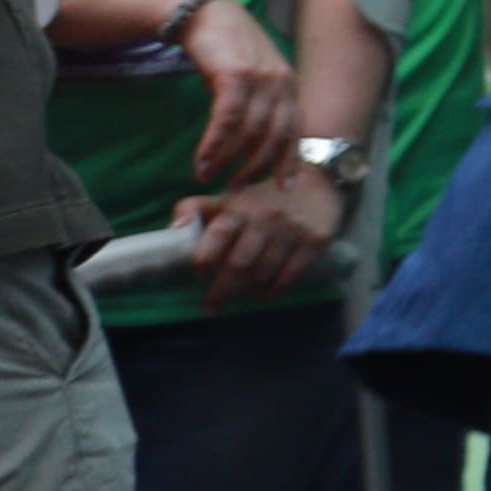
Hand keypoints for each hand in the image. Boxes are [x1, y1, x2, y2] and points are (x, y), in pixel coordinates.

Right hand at [175, 0, 293, 187]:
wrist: (206, 14)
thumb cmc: (228, 52)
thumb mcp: (253, 81)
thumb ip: (260, 108)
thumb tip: (255, 147)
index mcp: (290, 87)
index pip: (295, 131)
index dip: (290, 161)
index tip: (284, 188)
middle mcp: (282, 83)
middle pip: (275, 136)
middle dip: (256, 167)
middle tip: (235, 188)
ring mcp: (262, 77)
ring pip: (250, 130)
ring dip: (228, 159)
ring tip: (208, 176)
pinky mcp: (236, 73)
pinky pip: (227, 118)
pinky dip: (215, 143)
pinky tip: (202, 159)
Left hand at [182, 161, 330, 301]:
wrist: (317, 183)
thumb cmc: (261, 199)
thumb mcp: (228, 198)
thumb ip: (196, 209)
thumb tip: (173, 229)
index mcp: (240, 208)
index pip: (219, 233)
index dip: (206, 256)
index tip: (199, 273)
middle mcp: (266, 218)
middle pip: (240, 262)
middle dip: (222, 290)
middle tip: (211, 307)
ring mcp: (292, 231)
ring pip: (263, 272)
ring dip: (246, 291)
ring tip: (236, 299)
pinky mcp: (315, 241)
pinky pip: (290, 275)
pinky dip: (273, 290)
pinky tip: (262, 295)